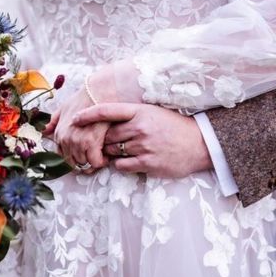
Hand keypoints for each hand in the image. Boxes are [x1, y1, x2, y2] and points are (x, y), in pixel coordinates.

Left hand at [43, 88, 109, 172]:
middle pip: (74, 163)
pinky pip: (96, 162)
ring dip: (93, 162)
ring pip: (85, 164)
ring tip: (100, 155)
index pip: (63, 158)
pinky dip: (102, 161)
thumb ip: (53, 122)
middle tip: (93, 157)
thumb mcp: (63, 109)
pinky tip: (106, 154)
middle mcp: (66, 140)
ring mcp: (78, 142)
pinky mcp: (92, 143)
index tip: (83, 156)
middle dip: (84, 162)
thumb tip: (43, 131)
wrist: (98, 92)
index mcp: (59, 135)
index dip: (75, 159)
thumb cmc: (83, 100)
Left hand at [72, 103, 212, 177]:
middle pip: (106, 135)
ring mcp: (143, 146)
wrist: (200, 143)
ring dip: (111, 153)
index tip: (75, 118)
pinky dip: (120, 164)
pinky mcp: (148, 163)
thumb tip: (105, 124)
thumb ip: (131, 116)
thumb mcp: (153, 113)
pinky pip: (121, 166)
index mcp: (140, 111)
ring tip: (121, 151)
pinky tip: (129, 161)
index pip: (107, 110)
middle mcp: (140, 127)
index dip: (88, 114)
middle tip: (104, 143)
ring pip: (112, 151)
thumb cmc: (174, 127)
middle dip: (102, 140)